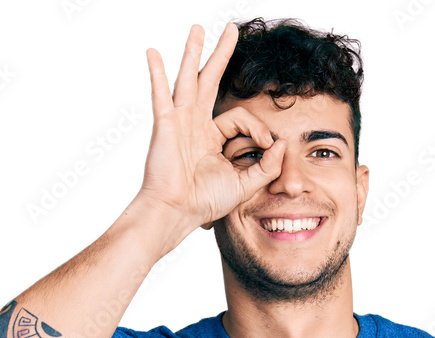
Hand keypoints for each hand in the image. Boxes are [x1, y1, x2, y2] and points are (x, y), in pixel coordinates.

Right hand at [138, 22, 285, 229]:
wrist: (178, 212)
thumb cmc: (204, 202)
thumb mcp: (245, 185)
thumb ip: (266, 166)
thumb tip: (281, 144)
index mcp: (212, 139)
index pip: (240, 118)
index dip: (257, 127)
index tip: (265, 144)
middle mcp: (195, 125)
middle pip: (211, 82)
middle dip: (221, 55)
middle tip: (230, 31)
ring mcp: (179, 122)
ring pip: (189, 79)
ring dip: (194, 52)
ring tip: (199, 28)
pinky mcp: (166, 125)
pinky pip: (161, 93)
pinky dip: (157, 73)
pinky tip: (153, 53)